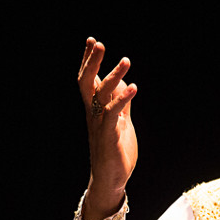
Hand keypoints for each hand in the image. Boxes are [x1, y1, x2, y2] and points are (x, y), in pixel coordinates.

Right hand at [77, 37, 138, 219]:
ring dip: (113, 76)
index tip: (91, 40)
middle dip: (91, 62)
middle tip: (98, 43)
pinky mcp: (109, 136)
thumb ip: (121, 103)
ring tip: (126, 60)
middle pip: (86, 83)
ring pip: (101, 95)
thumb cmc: (115, 151)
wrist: (110, 179)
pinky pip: (113, 114)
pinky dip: (122, 100)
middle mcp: (93, 114)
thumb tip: (124, 84)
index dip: (88, 61)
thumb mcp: (120, 122)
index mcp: (95, 110)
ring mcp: (100, 125)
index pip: (87, 80)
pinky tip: (133, 88)